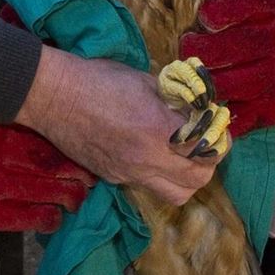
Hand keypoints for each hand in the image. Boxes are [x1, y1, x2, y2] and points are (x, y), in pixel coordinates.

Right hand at [15, 46, 216, 205]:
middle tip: (205, 144)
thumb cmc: (99, 79)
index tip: (217, 127)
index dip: (218, 139)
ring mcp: (129, 174)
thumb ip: (175, 101)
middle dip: (208, 163)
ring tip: (183, 157)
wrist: (55, 96)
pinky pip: (148, 187)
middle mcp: (147, 159)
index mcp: (158, 129)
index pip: (206, 149)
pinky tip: (152, 154)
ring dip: (187, 178)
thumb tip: (197, 111)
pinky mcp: (114, 179)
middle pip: (197, 180)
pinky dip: (160, 176)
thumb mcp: (145, 81)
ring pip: (176, 194)